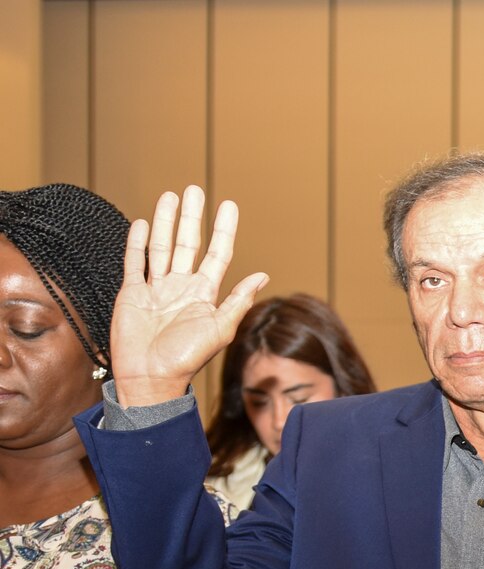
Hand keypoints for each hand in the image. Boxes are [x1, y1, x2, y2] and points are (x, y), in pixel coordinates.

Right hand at [109, 186, 268, 406]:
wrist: (151, 377)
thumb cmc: (188, 358)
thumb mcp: (219, 328)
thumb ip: (238, 301)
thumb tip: (263, 276)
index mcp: (205, 294)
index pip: (217, 253)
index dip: (224, 230)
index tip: (229, 205)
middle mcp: (182, 287)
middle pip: (188, 243)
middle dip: (192, 217)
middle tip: (195, 189)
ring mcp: (156, 289)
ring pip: (162, 247)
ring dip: (166, 222)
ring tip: (171, 196)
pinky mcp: (132, 293)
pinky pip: (135, 263)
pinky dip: (138, 243)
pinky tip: (144, 223)